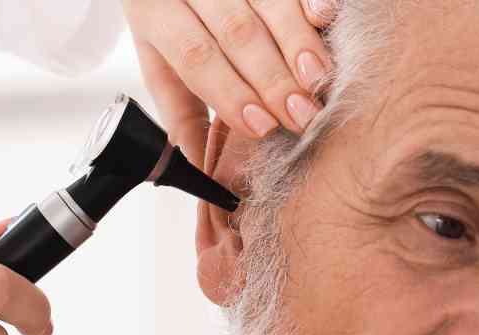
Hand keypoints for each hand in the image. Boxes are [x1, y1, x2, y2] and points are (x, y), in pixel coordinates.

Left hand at [125, 0, 337, 165]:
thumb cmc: (169, 16)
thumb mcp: (159, 63)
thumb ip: (181, 114)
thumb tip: (200, 173)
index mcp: (154, 12)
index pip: (195, 55)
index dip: (230, 92)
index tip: (262, 125)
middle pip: (236, 32)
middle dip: (272, 77)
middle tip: (301, 114)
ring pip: (268, 2)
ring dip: (297, 43)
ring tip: (317, 79)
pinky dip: (310, 0)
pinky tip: (324, 19)